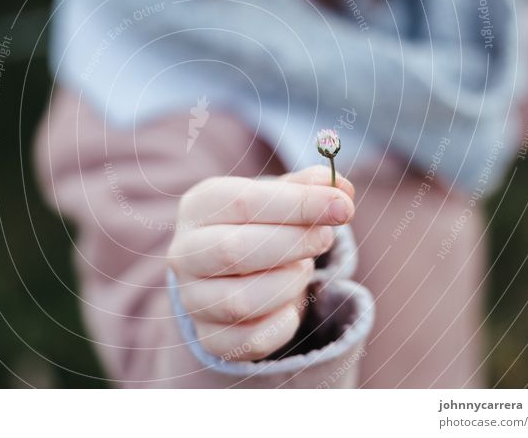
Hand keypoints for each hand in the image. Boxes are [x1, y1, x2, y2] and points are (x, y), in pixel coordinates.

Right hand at [167, 165, 355, 361]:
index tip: (342, 206)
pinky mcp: (209, 337)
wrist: (232, 272)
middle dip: (295, 243)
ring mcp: (192, 299)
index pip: (243, 202)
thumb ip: (310, 187)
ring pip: (242, 301)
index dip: (298, 203)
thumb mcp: (280, 197)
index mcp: (199, 207)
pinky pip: (251, 340)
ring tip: (300, 270)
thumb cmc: (260, 225)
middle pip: (235, 250)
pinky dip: (283, 324)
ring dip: (288, 284)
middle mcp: (184, 253)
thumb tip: (341, 189)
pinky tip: (290, 306)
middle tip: (326, 238)